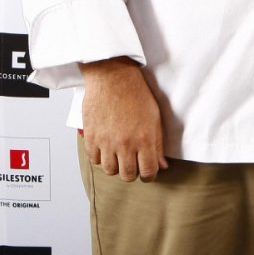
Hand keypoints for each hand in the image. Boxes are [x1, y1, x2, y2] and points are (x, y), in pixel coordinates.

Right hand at [80, 57, 167, 182]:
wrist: (113, 78)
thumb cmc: (136, 94)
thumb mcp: (155, 118)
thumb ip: (158, 144)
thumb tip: (162, 165)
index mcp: (144, 139)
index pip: (148, 172)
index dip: (149, 175)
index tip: (148, 172)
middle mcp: (125, 144)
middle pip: (128, 176)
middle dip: (133, 173)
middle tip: (134, 164)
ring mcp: (106, 142)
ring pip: (110, 171)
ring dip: (116, 166)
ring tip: (120, 155)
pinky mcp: (91, 138)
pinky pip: (95, 160)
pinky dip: (101, 158)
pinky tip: (107, 149)